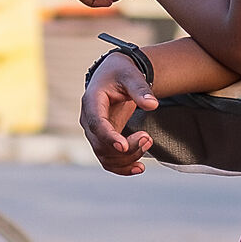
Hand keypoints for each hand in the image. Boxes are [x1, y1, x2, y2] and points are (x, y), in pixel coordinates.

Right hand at [79, 52, 157, 174]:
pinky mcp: (103, 141)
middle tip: (148, 138)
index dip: (109, 137)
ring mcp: (94, 133)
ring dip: (128, 158)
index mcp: (91, 102)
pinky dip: (123, 167)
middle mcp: (88, 120)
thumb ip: (140, 89)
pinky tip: (139, 167)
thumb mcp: (131, 76)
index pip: (96, 124)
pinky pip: (108, 160)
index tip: (124, 146)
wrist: (114, 76)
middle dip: (127, 147)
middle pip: (101, 145)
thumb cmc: (121, 73)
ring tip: (148, 142)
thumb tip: (152, 105)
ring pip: (105, 156)